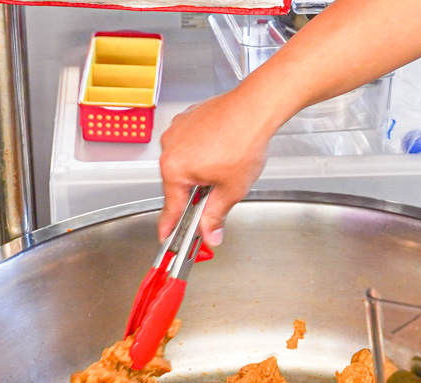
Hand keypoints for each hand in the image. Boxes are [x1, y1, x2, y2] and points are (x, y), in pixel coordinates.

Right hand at [157, 89, 277, 246]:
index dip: (170, 225)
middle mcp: (170, 147)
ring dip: (200, 172)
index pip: (171, 206)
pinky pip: (190, 144)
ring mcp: (178, 130)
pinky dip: (203, 152)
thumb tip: (210, 233)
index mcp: (175, 168)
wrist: (255, 108)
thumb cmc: (243, 142)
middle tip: (215, 197)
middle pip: (178, 183)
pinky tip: (222, 153)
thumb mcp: (231, 190)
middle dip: (195, 193)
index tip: (165, 235)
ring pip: (185, 162)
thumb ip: (216, 215)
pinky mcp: (188, 119)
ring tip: (225, 169)